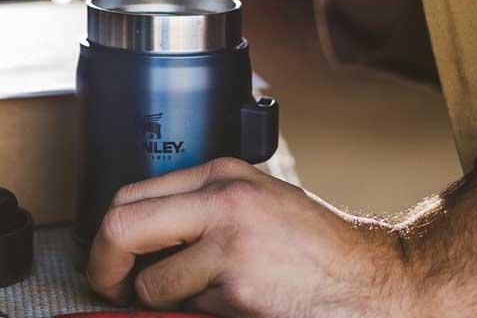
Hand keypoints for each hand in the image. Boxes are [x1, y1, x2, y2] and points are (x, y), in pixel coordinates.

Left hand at [87, 158, 416, 317]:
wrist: (372, 282)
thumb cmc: (311, 246)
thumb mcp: (254, 200)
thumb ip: (202, 206)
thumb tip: (140, 236)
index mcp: (221, 173)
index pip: (131, 193)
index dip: (106, 233)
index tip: (105, 256)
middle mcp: (221, 201)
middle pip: (123, 225)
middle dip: (104, 265)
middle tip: (107, 286)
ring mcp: (230, 246)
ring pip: (155, 283)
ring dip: (168, 301)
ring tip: (209, 296)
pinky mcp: (240, 292)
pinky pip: (193, 311)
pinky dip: (205, 315)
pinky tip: (240, 304)